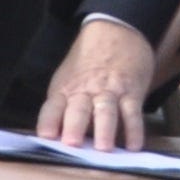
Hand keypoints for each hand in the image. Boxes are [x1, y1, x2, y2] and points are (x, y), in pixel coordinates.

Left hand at [37, 19, 155, 150]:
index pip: (52, 107)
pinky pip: (133, 112)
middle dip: (74, 126)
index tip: (45, 136)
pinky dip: (134, 130)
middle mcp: (85, 91)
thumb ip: (64, 107)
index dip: (48, 121)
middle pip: (78, 109)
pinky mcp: (131, 92)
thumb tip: (56, 139)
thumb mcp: (69, 79)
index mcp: (66, 90)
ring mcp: (109, 91)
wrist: (115, 32)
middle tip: (72, 144)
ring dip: (104, 129)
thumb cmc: (88, 65)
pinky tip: (134, 146)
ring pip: (105, 110)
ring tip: (104, 148)